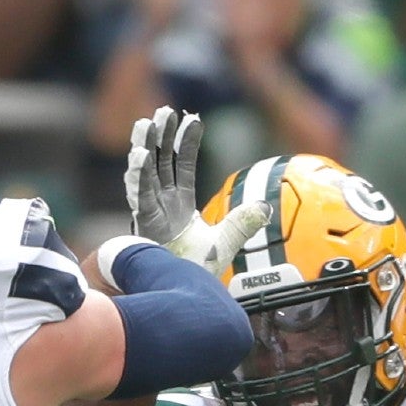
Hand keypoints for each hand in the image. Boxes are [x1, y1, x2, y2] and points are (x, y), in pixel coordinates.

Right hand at [124, 105, 269, 275]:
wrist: (184, 294)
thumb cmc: (196, 270)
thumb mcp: (226, 240)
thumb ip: (243, 221)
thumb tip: (266, 205)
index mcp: (179, 205)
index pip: (183, 166)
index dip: (186, 142)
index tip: (192, 118)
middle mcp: (162, 204)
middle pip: (160, 163)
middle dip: (160, 136)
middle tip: (163, 111)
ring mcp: (151, 212)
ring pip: (145, 173)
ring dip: (144, 147)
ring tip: (145, 123)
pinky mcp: (144, 223)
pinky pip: (140, 195)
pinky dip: (139, 175)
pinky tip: (140, 154)